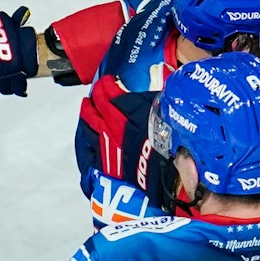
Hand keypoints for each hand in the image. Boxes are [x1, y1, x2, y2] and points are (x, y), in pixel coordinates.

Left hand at [75, 78, 171, 211]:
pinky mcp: (105, 164)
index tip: (109, 81)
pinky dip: (87, 141)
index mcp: (126, 111)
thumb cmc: (173, 146)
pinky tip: (87, 139)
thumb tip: (161, 86)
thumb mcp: (168, 116)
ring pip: (88, 126)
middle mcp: (111, 126)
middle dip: (95, 97)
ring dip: (87, 115)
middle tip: (96, 93)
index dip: (108, 85)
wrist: (167, 179)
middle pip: (96, 106)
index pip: (109, 92)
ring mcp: (105, 146)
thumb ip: (158, 101)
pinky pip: (89, 149)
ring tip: (87, 109)